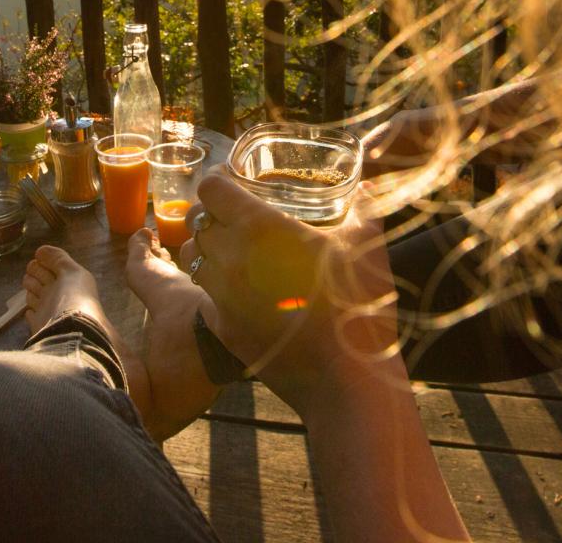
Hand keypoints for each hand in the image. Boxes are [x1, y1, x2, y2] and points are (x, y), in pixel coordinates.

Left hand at [180, 170, 397, 416]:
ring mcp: (222, 296)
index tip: (236, 183)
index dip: (221, 182)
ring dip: (209, 249)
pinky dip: (217, 287)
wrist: (347, 380)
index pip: (211, 189)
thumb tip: (368, 184)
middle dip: (213, 215)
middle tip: (239, 217)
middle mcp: (230, 258)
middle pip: (197, 221)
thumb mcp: (365, 244)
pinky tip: (246, 290)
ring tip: (237, 251)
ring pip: (193, 258)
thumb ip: (364, 207)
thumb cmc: (358, 305)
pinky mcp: (222, 328)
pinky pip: (205, 295)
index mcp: (259, 228)